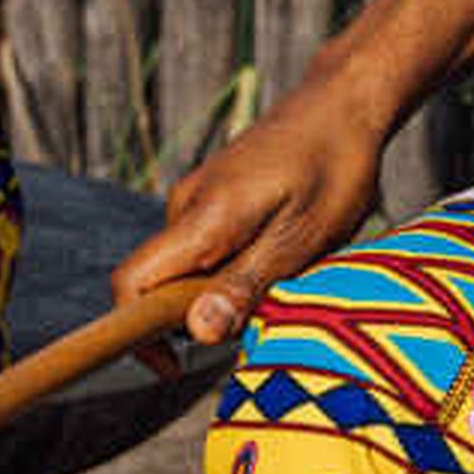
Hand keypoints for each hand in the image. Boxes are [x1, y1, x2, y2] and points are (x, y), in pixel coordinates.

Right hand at [103, 72, 392, 366]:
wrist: (343, 104)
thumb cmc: (333, 169)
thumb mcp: (302, 238)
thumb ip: (246, 284)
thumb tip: (196, 332)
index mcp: (202, 218)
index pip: (131, 282)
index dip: (136, 334)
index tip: (172, 369)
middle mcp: (185, 206)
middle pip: (156, 282)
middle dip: (193, 319)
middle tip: (258, 326)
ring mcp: (196, 197)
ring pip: (185, 267)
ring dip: (219, 293)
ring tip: (283, 281)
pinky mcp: (213, 195)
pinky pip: (203, 247)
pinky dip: (230, 267)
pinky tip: (281, 256)